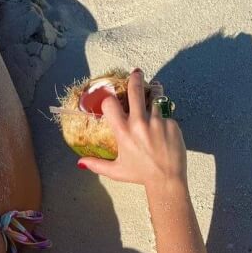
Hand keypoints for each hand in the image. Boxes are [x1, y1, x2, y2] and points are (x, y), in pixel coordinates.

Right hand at [78, 68, 187, 188]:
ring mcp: (156, 121)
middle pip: (135, 90)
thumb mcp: (116, 171)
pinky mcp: (171, 123)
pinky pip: (166, 113)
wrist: (167, 179)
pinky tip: (163, 122)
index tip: (112, 99)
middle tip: (136, 73)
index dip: (109, 100)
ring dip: (155, 92)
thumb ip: (96, 165)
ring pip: (156, 96)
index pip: (110, 103)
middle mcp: (139, 123)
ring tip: (155, 90)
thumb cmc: (140, 175)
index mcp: (123, 132)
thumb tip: (80, 163)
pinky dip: (164, 115)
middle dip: (135, 78)